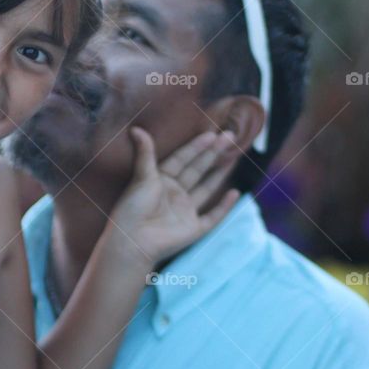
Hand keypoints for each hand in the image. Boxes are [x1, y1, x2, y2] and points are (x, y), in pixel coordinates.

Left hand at [101, 127, 239, 268]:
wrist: (134, 240)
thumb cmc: (133, 208)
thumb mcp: (141, 177)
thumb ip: (145, 153)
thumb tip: (136, 128)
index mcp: (161, 180)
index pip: (183, 159)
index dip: (197, 146)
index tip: (212, 133)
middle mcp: (174, 193)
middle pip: (198, 169)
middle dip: (213, 153)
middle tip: (230, 136)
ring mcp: (185, 210)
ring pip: (207, 187)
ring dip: (220, 173)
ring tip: (234, 156)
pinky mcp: (193, 228)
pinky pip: (213, 216)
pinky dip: (224, 206)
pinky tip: (235, 193)